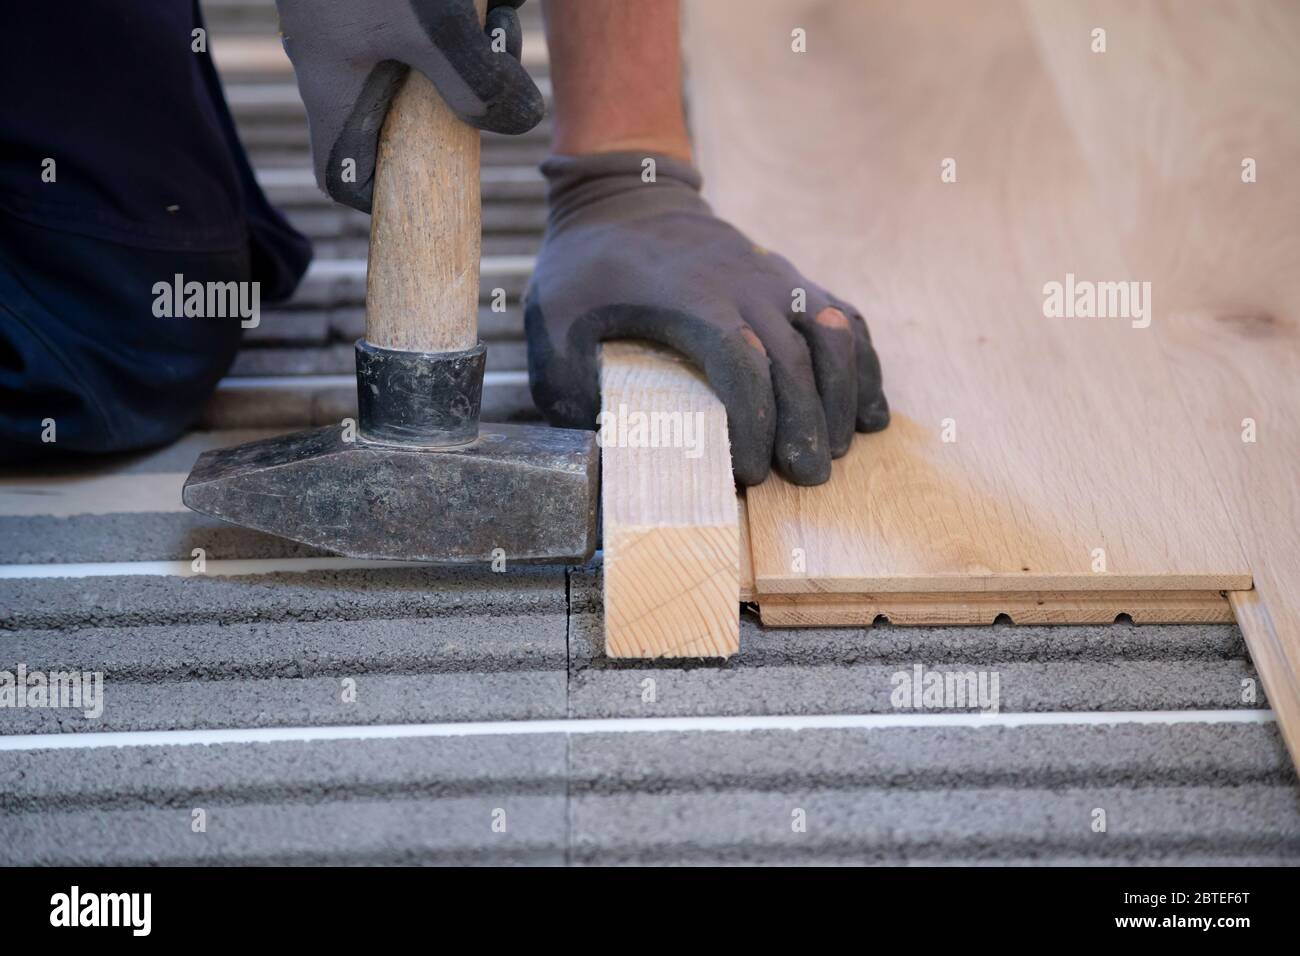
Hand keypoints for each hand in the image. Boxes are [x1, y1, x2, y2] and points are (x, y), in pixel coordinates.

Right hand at [276, 0, 543, 211]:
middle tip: (491, 71)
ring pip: (424, 60)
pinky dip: (466, 11)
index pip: (339, 172)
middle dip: (454, 102)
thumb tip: (517, 124)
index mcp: (331, 79)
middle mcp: (336, 54)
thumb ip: (475, 84)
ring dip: (470, 46)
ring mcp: (354, 17)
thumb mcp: (433, 25)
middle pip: (397, 115)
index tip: (432, 188)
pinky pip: (433, 18)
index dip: (379, 196)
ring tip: (490, 14)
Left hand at [525, 152, 888, 486]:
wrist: (626, 195)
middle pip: (795, 361)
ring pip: (833, 337)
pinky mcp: (792, 280)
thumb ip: (567, 381)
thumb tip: (598, 445)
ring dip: (846, 396)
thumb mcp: (553, 320)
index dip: (757, 423)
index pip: (743, 365)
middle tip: (809, 477)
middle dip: (808, 425)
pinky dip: (865, 366)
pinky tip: (870, 412)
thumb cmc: (587, 269)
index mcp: (692, 301)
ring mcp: (776, 279)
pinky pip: (845, 320)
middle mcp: (746, 287)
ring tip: (842, 446)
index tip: (752, 471)